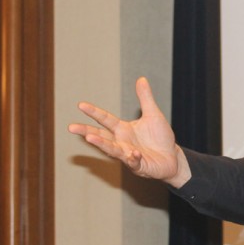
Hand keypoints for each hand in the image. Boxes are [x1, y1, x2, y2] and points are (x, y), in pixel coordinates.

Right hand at [68, 77, 190, 186]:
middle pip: (100, 136)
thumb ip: (145, 98)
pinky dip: (133, 158)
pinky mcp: (139, 166)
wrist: (173, 157)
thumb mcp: (153, 114)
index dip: (94, 112)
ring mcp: (128, 155)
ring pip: (112, 150)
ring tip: (90, 138)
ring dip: (101, 144)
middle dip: (86, 131)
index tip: (80, 105)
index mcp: (123, 129)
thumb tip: (141, 79)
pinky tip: (134, 153)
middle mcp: (122, 142)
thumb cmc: (160, 137)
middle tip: (71, 127)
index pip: (105, 119)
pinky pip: (133, 162)